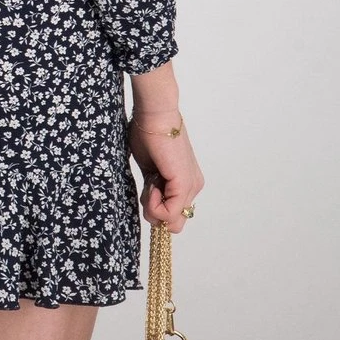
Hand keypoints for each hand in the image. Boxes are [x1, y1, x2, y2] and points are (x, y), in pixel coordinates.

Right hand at [127, 108, 204, 233]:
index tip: (146, 186)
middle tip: (147, 188)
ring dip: (153, 206)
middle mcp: (193, 187)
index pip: (172, 214)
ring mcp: (191, 187)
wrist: (154, 114)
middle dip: (155, 213)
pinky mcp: (184, 184)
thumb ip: (153, 190)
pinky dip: (154, 204)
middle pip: (174, 224)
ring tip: (149, 180)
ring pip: (171, 222)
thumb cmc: (148, 134)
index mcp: (185, 182)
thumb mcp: (150, 171)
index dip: (155, 208)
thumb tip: (151, 210)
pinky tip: (151, 182)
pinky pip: (168, 213)